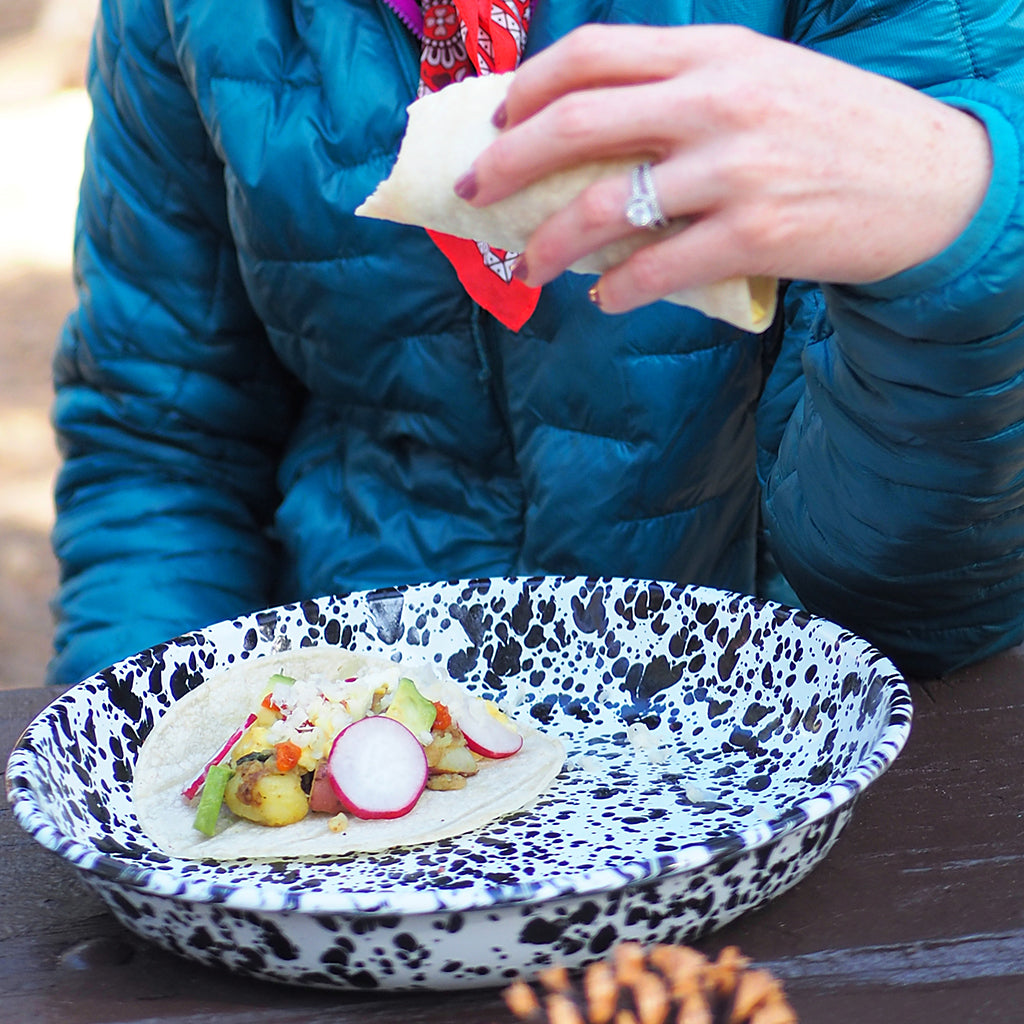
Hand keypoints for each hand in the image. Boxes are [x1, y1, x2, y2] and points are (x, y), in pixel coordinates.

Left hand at [459, 25, 992, 312]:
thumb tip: (593, 132)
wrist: (933, 179)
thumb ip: (683, 90)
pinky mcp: (755, 236)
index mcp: (713, 53)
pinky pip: (655, 270)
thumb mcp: (761, 78)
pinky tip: (604, 299)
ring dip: (548, 245)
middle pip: (576, 122)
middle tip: (476, 193)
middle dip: (506, 162)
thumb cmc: (834, 130)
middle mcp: (717, 101)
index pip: (591, 55)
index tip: (495, 123)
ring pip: (603, 207)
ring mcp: (735, 170)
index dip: (527, 89)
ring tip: (529, 267)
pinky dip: (616, 291)